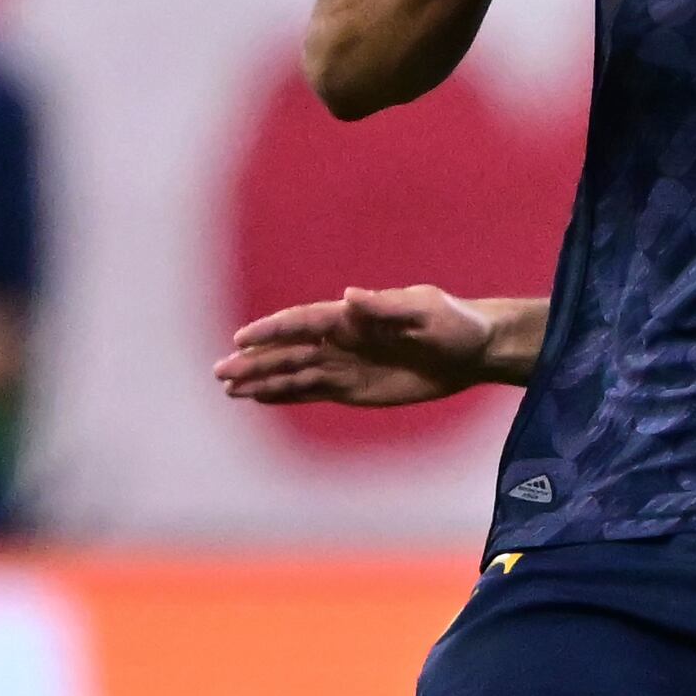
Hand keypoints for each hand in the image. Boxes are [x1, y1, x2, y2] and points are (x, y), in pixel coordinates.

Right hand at [216, 287, 534, 408]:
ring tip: (229, 389)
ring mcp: (345, 365)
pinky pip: (313, 392)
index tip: (241, 338)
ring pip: (294, 374)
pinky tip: (260, 399)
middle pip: (289, 352)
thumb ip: (386, 308)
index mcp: (353, 318)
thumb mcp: (426, 312)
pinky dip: (286, 395)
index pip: (302, 323)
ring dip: (262, 380)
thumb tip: (349, 296)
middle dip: (255, 361)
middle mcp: (341, 340)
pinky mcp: (355, 389)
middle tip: (220, 372)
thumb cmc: (454, 324)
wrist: (475, 349)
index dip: (271, 331)